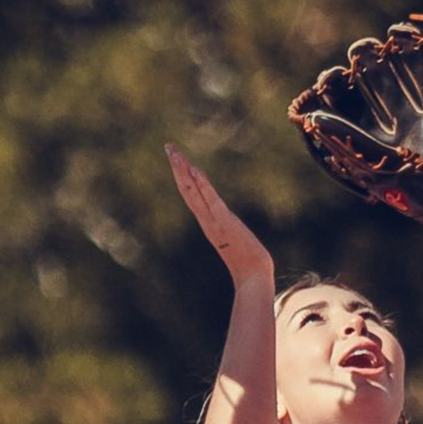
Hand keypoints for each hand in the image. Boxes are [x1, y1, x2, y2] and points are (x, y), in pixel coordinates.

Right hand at [167, 145, 271, 285]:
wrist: (253, 277)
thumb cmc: (248, 263)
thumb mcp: (236, 240)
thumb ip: (230, 230)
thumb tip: (230, 224)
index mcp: (208, 222)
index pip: (191, 194)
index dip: (183, 176)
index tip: (176, 157)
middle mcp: (206, 220)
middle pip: (187, 189)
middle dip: (178, 167)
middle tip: (169, 146)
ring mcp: (213, 221)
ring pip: (193, 192)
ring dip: (183, 171)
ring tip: (174, 153)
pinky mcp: (225, 223)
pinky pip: (210, 200)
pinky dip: (201, 185)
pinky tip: (194, 170)